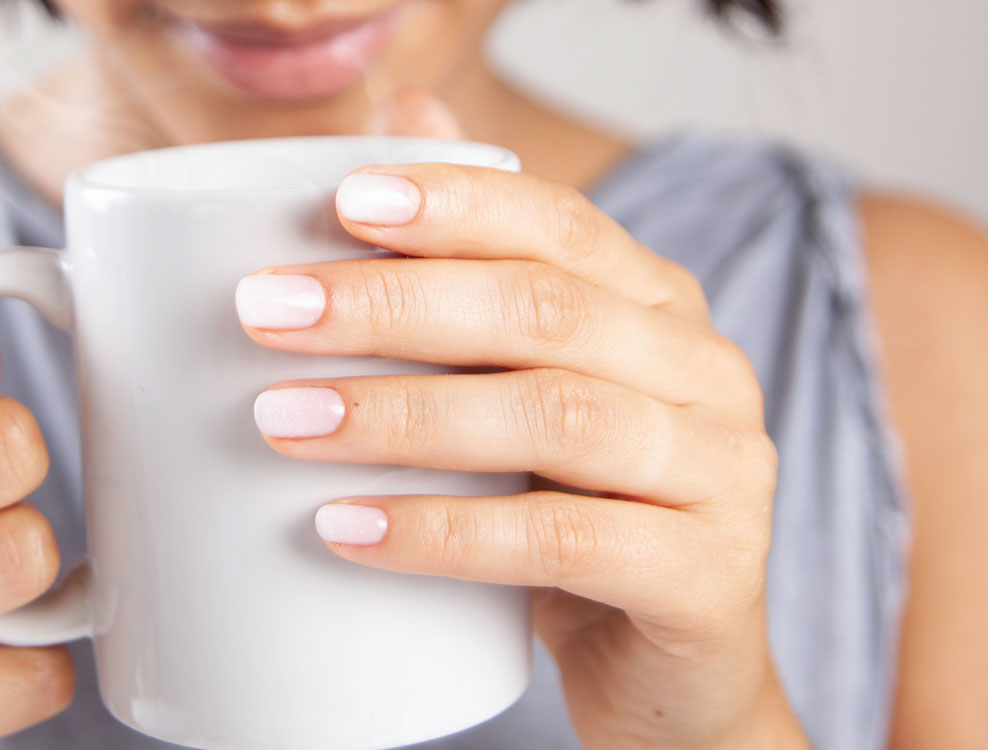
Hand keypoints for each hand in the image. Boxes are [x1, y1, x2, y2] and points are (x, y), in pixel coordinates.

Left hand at [238, 102, 807, 747]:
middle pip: (545, 309)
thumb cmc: (576, 521)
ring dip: (402, 414)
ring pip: (554, 416)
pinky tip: (350, 528)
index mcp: (658, 311)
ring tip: (285, 421)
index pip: (560, 224)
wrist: (670, 677)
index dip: (453, 205)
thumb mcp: (524, 398)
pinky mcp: (703, 577)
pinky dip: (445, 532)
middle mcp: (703, 373)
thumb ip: (472, 280)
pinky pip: (562, 540)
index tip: (339, 203)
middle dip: (393, 305)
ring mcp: (717, 473)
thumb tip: (395, 121)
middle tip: (269, 314)